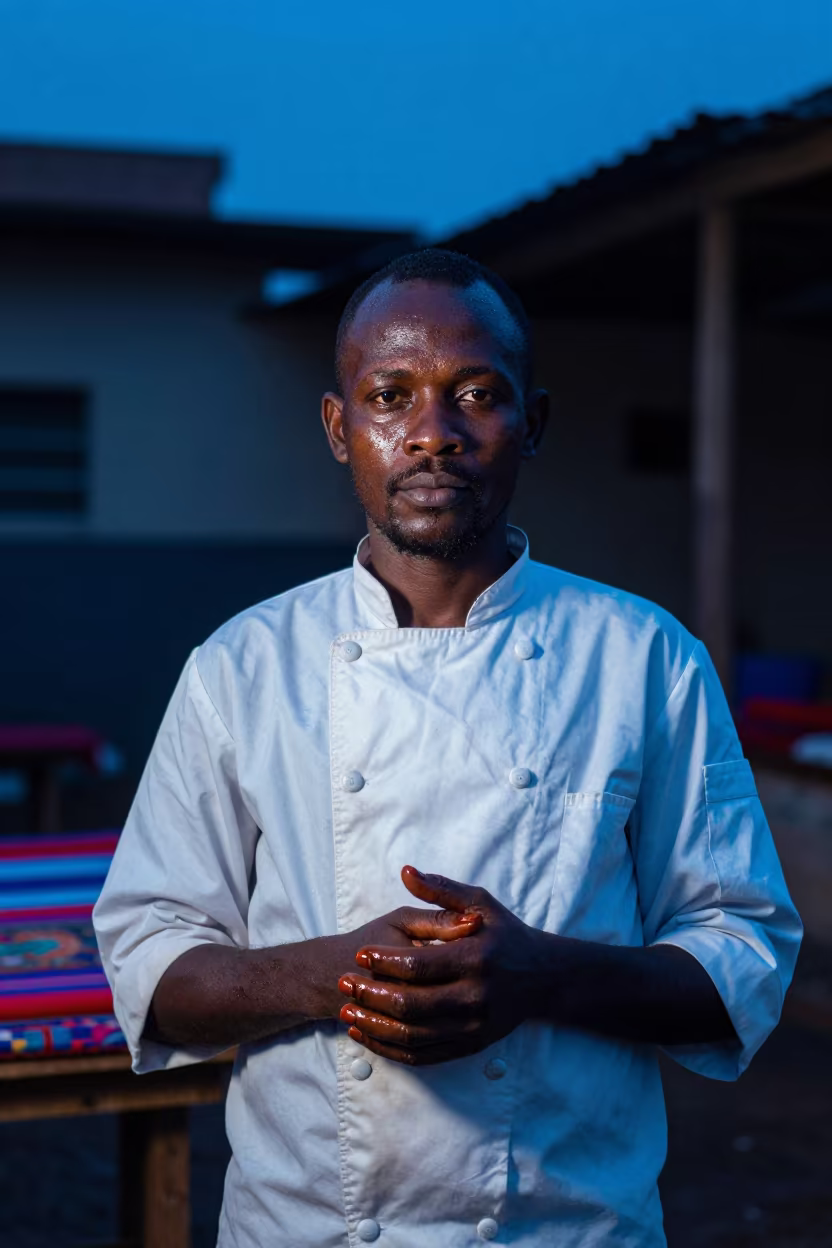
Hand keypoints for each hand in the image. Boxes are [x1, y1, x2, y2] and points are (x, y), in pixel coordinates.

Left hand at [337, 866, 543, 1064]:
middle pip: (411, 1004)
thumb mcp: (480, 902)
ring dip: (374, 1025)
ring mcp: (473, 1027)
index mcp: (476, 958)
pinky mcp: (470, 1047)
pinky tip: (367, 1034)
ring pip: (412, 1035)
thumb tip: (406, 872)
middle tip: (345, 983)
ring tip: (348, 1011)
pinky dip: (389, 1049)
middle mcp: (475, 997)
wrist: (543, 977)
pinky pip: (422, 1056)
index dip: (384, 961)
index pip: (419, 965)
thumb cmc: (506, 934)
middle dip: (371, 994)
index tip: (359, 954)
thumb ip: (441, 890)